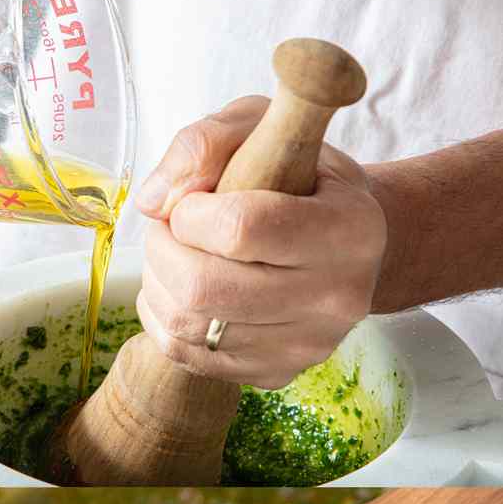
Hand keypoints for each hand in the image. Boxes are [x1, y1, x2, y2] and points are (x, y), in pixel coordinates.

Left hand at [133, 95, 387, 389]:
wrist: (346, 246)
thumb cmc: (301, 178)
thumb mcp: (264, 129)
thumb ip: (206, 142)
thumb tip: (153, 200)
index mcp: (350, 229)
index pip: (242, 228)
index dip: (192, 211)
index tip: (192, 200)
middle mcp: (338, 297)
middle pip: (204, 286)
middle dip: (162, 249)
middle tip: (167, 227)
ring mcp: (307, 345)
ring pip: (188, 325)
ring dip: (156, 283)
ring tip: (170, 254)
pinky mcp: (276, 373)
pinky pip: (185, 355)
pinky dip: (161, 317)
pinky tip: (176, 289)